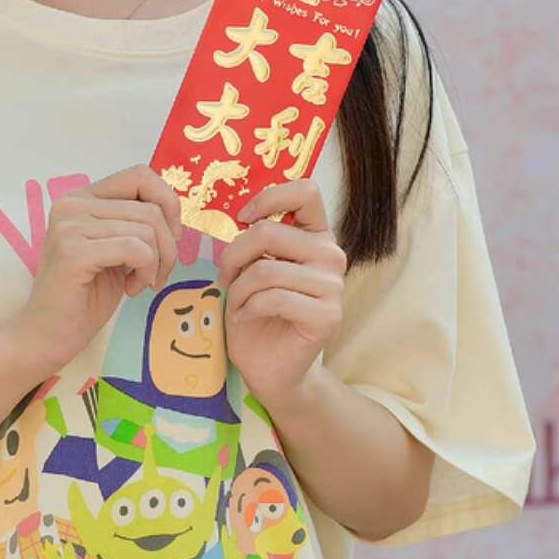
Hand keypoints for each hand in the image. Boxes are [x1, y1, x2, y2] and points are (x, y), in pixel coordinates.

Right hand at [2, 163, 183, 376]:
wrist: (46, 337)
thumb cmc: (84, 297)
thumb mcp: (117, 250)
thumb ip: (135, 223)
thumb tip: (173, 209)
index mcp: (81, 198)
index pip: (140, 175)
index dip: (167, 204)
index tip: (169, 239)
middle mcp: (71, 204)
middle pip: (150, 208)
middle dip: (168, 246)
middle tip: (155, 275)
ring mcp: (69, 226)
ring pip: (147, 229)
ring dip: (157, 263)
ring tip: (139, 283)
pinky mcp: (73, 252)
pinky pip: (136, 249)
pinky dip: (146, 271)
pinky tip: (132, 289)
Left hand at [216, 176, 345, 411]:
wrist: (270, 367)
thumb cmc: (257, 313)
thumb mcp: (252, 268)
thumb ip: (257, 240)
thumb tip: (245, 218)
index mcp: (316, 236)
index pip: (306, 192)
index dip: (269, 198)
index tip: (243, 218)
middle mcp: (331, 255)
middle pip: (269, 232)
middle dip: (233, 256)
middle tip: (225, 279)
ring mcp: (334, 285)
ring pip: (266, 270)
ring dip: (237, 290)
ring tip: (236, 304)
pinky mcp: (327, 315)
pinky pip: (273, 298)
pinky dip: (247, 308)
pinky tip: (245, 318)